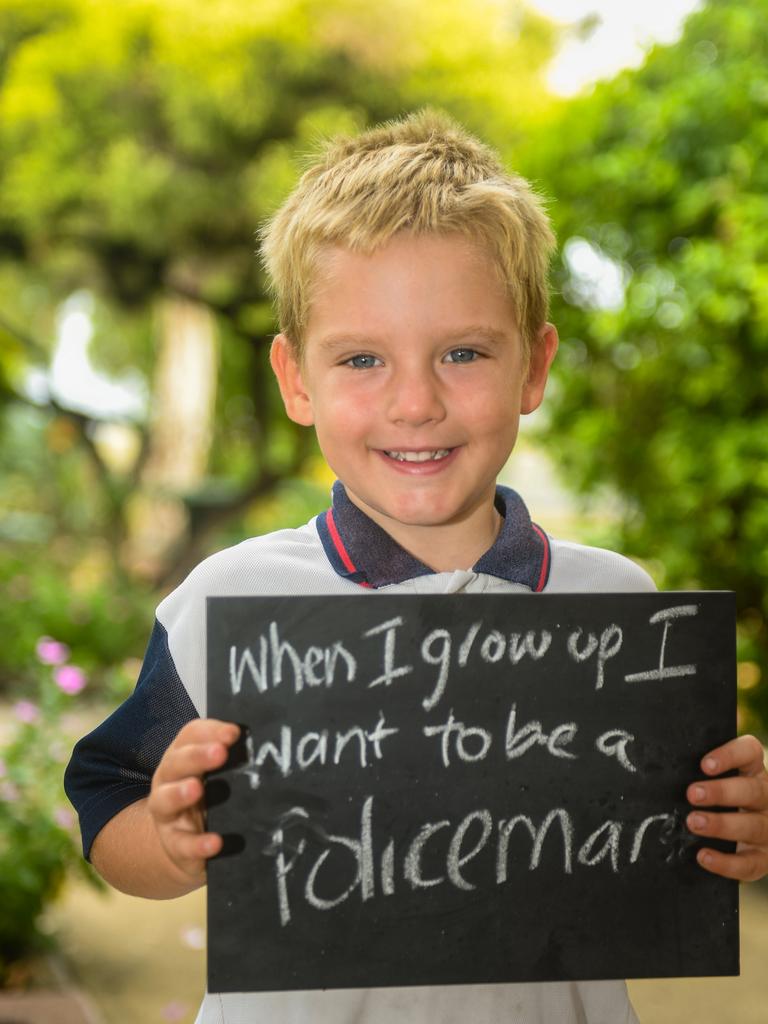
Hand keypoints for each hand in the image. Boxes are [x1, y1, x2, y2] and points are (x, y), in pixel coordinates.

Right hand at [148, 718, 239, 884]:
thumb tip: (262, 744)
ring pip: (164, 800)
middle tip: (219, 753)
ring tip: (196, 789)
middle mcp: (168, 780)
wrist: (187, 845)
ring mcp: (166, 813)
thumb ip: (232, 759)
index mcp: (182, 756)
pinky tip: (215, 843)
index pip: (191, 735)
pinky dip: (198, 844)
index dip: (211, 731)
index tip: (234, 733)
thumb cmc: (208, 797)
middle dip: (196, 756)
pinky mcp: (173, 845)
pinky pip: (182, 844)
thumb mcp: (216, 774)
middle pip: (176, 763)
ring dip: (179, 793)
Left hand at [686, 734, 767, 880]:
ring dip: (722, 825)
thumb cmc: (721, 797)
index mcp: (754, 770)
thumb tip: (662, 750)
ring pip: (752, 826)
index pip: (750, 752)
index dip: (730, 755)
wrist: (749, 834)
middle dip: (722, 792)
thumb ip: (701, 767)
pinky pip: (749, 864)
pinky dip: (726, 862)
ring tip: (693, 822)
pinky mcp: (764, 859)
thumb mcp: (719, 777)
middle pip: (752, 791)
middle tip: (691, 794)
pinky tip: (702, 856)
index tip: (704, 764)